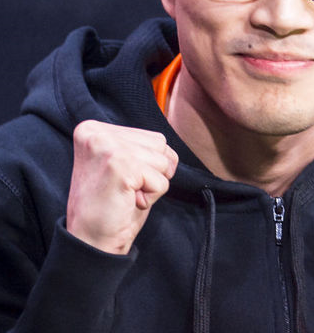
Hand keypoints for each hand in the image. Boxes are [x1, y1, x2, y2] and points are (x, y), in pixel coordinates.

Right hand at [67, 120, 178, 253]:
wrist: (90, 242)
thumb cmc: (109, 206)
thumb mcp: (120, 163)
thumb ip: (135, 145)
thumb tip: (165, 143)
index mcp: (93, 129)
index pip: (153, 137)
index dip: (149, 164)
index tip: (121, 179)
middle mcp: (97, 133)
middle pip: (160, 145)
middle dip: (152, 172)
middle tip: (124, 189)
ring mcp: (109, 147)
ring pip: (163, 161)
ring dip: (152, 184)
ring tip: (125, 194)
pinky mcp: (121, 166)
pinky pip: (161, 181)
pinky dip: (152, 197)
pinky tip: (127, 202)